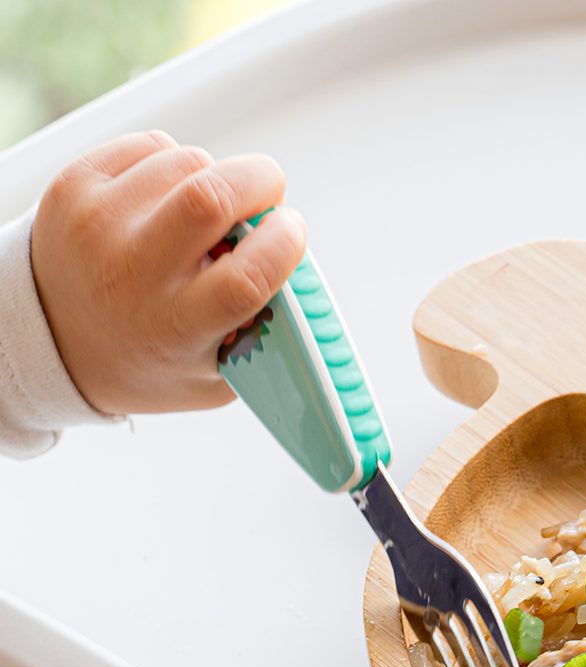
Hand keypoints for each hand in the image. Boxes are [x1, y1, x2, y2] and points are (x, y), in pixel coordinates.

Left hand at [30, 130, 306, 414]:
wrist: (55, 339)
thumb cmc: (150, 357)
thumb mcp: (216, 377)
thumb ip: (266, 340)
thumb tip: (305, 288)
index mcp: (177, 327)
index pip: (247, 275)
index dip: (285, 242)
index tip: (293, 232)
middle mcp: (133, 272)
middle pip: (212, 195)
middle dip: (260, 182)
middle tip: (269, 195)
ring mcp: (99, 222)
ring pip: (187, 162)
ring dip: (215, 177)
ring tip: (208, 210)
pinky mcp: (76, 185)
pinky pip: (150, 146)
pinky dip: (175, 163)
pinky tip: (169, 198)